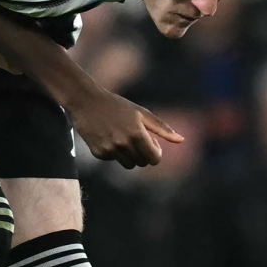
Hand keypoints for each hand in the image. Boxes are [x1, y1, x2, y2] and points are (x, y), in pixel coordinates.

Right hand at [67, 85, 182, 167]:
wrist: (85, 101)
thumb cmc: (116, 105)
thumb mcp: (141, 113)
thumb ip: (162, 128)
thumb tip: (181, 140)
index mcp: (137, 134)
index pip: (155, 159)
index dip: (156, 153)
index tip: (152, 144)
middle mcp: (124, 144)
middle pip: (142, 163)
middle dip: (143, 153)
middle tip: (136, 138)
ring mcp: (110, 150)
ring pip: (128, 164)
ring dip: (129, 155)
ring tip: (122, 138)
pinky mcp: (98, 153)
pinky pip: (113, 160)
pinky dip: (114, 152)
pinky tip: (108, 137)